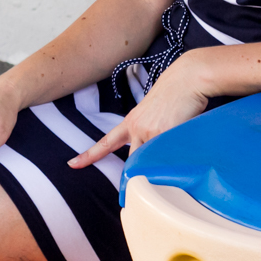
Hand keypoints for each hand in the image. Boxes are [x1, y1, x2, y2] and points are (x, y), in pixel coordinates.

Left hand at [68, 52, 209, 167]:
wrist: (188, 78)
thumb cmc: (175, 95)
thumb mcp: (154, 113)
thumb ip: (149, 134)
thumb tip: (153, 156)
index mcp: (131, 122)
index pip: (106, 143)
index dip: (89, 156)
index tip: (72, 165)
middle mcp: (136, 128)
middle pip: (132, 161)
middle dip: (141, 173)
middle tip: (145, 182)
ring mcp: (149, 131)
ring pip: (150, 161)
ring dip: (160, 164)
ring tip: (175, 148)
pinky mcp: (164, 132)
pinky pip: (167, 156)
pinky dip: (175, 156)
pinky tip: (184, 144)